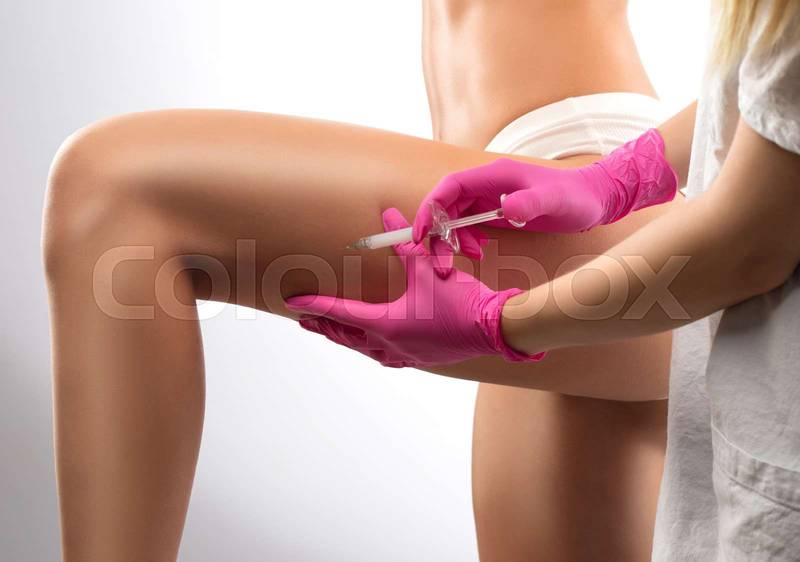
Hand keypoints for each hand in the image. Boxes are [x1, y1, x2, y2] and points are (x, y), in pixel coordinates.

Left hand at [285, 208, 544, 367]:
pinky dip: (371, 349)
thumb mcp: (428, 268)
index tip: (293, 302)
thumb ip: (404, 244)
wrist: (494, 328)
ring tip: (333, 332)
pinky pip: (385, 356)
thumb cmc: (461, 299)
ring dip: (346, 339)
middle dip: (324, 326)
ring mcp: (406, 355)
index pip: (340, 312)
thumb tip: (388, 216)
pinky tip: (375, 347)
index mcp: (386, 323)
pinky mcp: (421, 359)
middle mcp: (390, 343)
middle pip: (346, 335)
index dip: (315, 304)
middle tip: (304, 320)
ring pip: (364, 349)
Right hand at [413, 128, 677, 273]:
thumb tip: (505, 208)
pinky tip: (478, 251)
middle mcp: (488, 184)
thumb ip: (530, 204)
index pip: (449, 187)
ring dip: (453, 238)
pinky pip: (470, 224)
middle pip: (447, 204)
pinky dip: (467, 239)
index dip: (430, 208)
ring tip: (465, 258)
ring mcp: (491, 196)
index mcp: (493, 175)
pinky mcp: (498, 209)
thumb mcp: (555, 201)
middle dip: (437, 231)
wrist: (596, 198)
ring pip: (456, 216)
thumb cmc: (576, 197)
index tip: (420, 233)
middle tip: (439, 260)